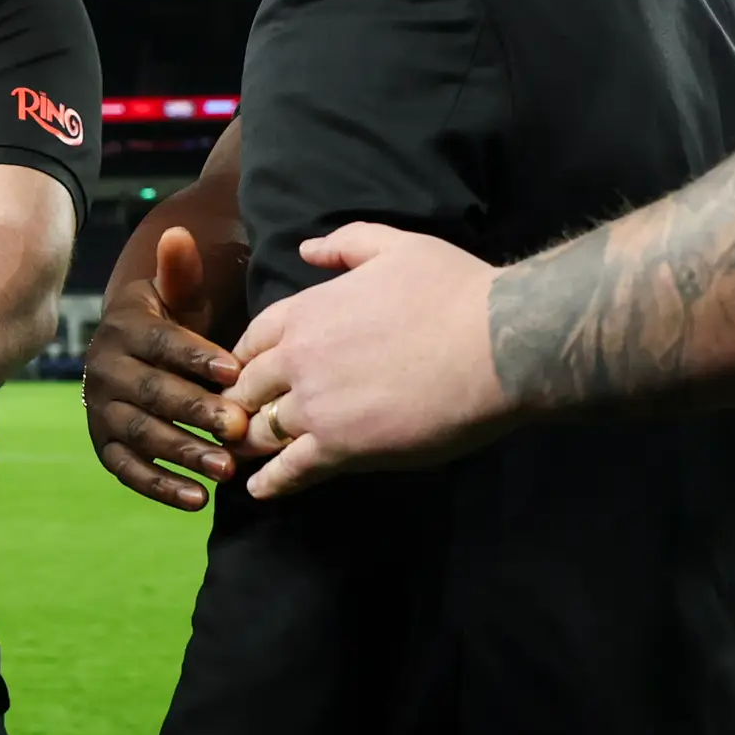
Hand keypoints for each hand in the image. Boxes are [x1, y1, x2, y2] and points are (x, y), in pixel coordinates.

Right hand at [85, 228, 246, 511]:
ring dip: (182, 453)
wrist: (134, 354)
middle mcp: (105, 370)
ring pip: (141, 434)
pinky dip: (161, 487)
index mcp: (125, 329)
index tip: (235, 373)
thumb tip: (177, 234)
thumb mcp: (176, 296)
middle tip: (238, 428)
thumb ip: (180, 273)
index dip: (196, 358)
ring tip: (226, 470)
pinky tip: (198, 500)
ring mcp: (101, 412)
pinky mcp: (105, 447)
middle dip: (195, 412)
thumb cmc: (172, 323)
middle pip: (152, 393)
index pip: (162, 344)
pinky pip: (129, 470)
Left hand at [226, 223, 512, 498]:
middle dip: (241, 403)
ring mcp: (315, 405)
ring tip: (244, 457)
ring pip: (262, 431)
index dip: (247, 360)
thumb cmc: (454, 291)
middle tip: (239, 421)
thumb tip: (307, 249)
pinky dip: (271, 482)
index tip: (248, 375)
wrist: (495, 344)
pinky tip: (261, 490)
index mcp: (307, 311)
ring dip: (251, 443)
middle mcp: (298, 358)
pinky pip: (290, 470)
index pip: (252, 340)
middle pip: (247, 388)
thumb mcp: (396, 247)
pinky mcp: (340, 447)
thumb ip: (346, 244)